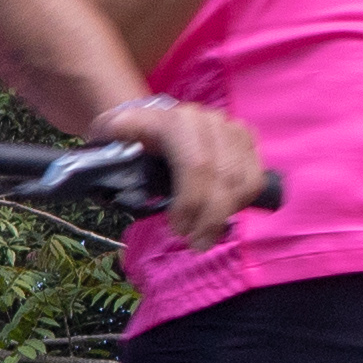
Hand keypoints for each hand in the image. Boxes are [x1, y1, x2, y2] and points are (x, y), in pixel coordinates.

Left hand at [92, 93, 271, 245]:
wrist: (148, 121)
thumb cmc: (126, 140)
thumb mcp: (108, 145)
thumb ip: (109, 155)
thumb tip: (116, 169)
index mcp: (171, 120)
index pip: (196, 164)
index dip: (191, 201)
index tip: (177, 228)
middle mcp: (205, 119)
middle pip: (222, 177)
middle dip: (210, 217)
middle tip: (195, 243)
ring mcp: (228, 127)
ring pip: (241, 179)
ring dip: (226, 215)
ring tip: (205, 237)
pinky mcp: (245, 138)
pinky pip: (254, 178)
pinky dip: (241, 203)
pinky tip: (221, 218)